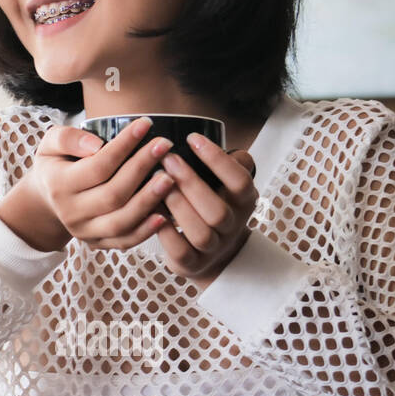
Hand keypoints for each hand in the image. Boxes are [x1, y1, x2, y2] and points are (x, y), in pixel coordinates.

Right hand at [0, 116, 179, 251]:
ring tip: (171, 178)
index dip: (124, 145)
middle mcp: (70, 212)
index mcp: (58, 185)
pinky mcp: (97, 243)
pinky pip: (125, 241)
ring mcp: (84, 231)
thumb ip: (67, 138)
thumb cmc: (56, 164)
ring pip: (121, 221)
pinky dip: (146, 230)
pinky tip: (165, 214)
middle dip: (142, 168)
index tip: (146, 124)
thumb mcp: (50, 144)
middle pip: (113, 194)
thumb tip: (97, 145)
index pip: (98, 165)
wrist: (47, 198)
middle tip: (165, 146)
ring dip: (149, 200)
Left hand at [153, 133, 257, 289]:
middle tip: (167, 158)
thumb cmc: (211, 205)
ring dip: (177, 206)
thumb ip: (218, 163)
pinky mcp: (193, 263)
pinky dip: (165, 233)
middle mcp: (233, 226)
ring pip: (201, 233)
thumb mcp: (223, 183)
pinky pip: (181, 252)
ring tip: (156, 183)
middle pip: (217, 210)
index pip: (240, 181)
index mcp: (244, 201)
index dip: (218, 160)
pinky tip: (151, 212)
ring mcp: (214, 248)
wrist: (214, 255)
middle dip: (191, 183)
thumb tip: (203, 131)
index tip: (192, 138)